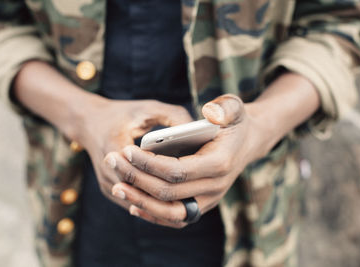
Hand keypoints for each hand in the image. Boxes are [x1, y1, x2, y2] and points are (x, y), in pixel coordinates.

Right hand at [76, 97, 192, 208]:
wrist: (89, 122)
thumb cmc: (123, 113)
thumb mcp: (149, 108)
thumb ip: (174, 116)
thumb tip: (198, 132)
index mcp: (113, 145)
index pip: (144, 170)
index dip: (168, 174)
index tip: (193, 173)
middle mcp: (107, 171)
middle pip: (143, 192)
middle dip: (170, 192)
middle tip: (197, 191)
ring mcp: (107, 185)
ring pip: (138, 203)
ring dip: (162, 202)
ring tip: (190, 198)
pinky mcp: (110, 191)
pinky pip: (134, 203)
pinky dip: (153, 202)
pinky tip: (175, 200)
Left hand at [106, 94, 274, 227]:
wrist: (247, 142)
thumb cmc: (235, 122)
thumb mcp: (234, 107)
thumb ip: (225, 107)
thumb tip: (209, 113)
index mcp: (219, 164)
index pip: (177, 171)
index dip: (149, 164)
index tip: (126, 150)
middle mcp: (216, 188)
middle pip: (169, 193)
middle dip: (137, 180)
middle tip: (112, 162)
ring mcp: (209, 200)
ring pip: (171, 212)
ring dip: (141, 202)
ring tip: (117, 188)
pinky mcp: (202, 205)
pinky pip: (176, 217)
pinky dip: (153, 213)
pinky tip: (133, 204)